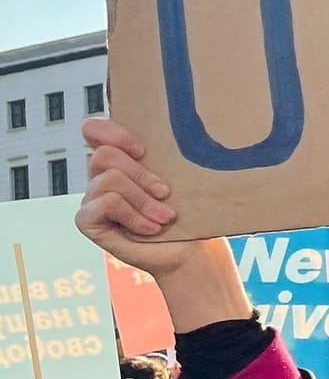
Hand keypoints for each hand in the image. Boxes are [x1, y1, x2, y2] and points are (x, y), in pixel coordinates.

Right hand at [77, 118, 250, 329]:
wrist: (190, 251)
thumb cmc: (189, 212)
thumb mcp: (180, 177)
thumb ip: (168, 154)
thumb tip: (186, 127)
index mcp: (121, 159)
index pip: (94, 129)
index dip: (113, 133)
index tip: (143, 151)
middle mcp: (101, 176)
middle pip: (105, 155)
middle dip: (142, 176)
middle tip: (166, 193)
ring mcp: (92, 198)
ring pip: (109, 180)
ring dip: (143, 201)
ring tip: (165, 217)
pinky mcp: (87, 220)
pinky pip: (106, 204)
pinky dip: (133, 216)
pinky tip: (151, 229)